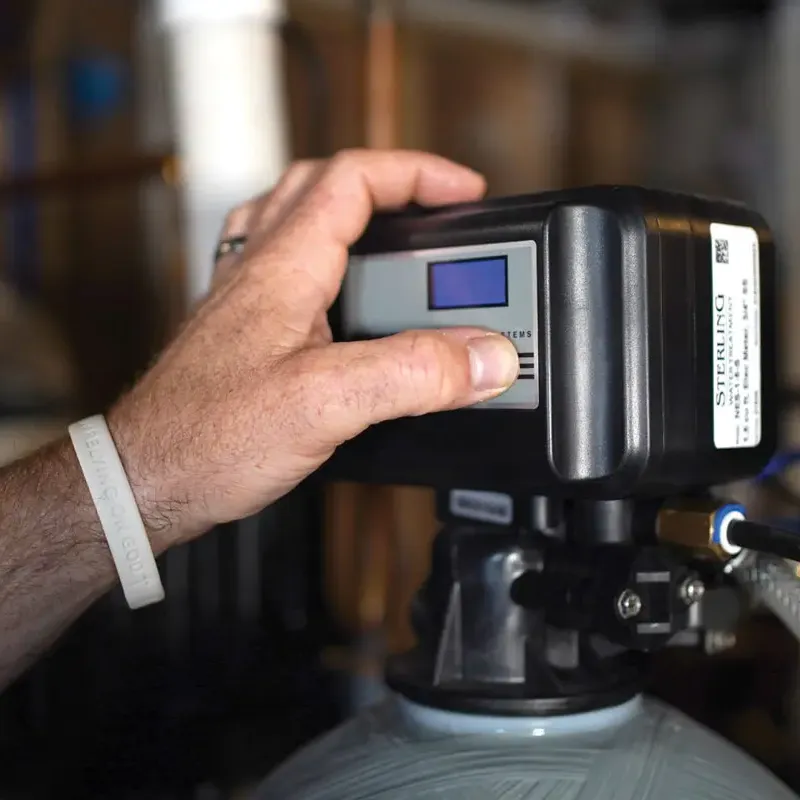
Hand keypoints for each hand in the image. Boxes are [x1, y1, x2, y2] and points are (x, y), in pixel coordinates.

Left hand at [108, 150, 519, 546]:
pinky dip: (323, 261)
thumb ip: (412, 374)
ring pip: (297, 222)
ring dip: (351, 213)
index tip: (465, 192)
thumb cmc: (207, 439)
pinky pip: (284, 270)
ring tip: (394, 236)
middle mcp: (257, 271)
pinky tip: (342, 299)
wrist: (144, 482)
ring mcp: (243, 300)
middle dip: (389, 184)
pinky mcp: (241, 334)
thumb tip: (485, 357)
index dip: (417, 173)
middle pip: (322, 186)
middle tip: (434, 208)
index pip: (352, 179)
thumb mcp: (326, 404)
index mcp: (281, 267)